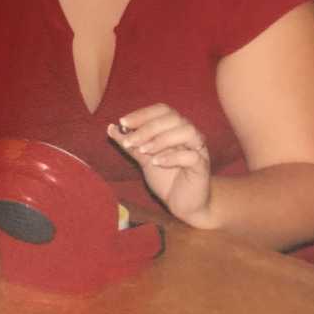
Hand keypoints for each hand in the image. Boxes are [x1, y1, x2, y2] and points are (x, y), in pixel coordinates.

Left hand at [106, 104, 212, 226]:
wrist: (182, 204)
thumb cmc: (166, 177)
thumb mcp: (143, 158)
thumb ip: (129, 143)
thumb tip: (111, 127)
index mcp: (175, 128)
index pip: (161, 109)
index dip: (142, 114)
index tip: (123, 122)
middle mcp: (189, 134)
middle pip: (172, 118)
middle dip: (147, 128)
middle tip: (129, 142)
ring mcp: (198, 149)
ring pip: (186, 131)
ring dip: (161, 140)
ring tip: (144, 152)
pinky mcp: (202, 166)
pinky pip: (191, 155)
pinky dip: (172, 157)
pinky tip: (157, 163)